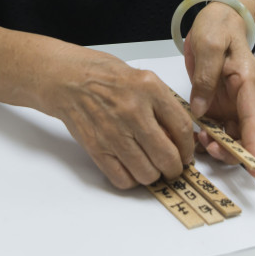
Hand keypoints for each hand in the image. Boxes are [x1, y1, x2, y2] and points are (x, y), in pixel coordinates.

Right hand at [46, 49, 194, 188]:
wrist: (65, 78)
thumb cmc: (102, 75)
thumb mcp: (141, 77)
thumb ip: (162, 104)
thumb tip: (179, 137)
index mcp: (148, 87)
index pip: (181, 127)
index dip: (188, 147)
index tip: (187, 153)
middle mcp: (133, 110)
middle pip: (167, 156)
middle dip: (174, 168)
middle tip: (172, 167)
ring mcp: (113, 131)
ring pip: (147, 173)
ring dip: (153, 175)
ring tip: (150, 166)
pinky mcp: (96, 147)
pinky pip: (122, 178)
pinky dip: (131, 180)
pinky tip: (131, 169)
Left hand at [184, 1, 254, 167]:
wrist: (220, 17)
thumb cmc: (218, 26)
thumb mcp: (209, 46)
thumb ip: (205, 78)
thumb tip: (201, 111)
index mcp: (247, 82)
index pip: (254, 118)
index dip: (253, 144)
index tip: (252, 166)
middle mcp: (244, 96)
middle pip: (249, 134)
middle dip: (233, 150)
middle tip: (208, 148)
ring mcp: (233, 102)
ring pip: (234, 136)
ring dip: (220, 146)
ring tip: (197, 139)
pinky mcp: (221, 104)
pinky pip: (219, 128)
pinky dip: (209, 138)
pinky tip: (193, 136)